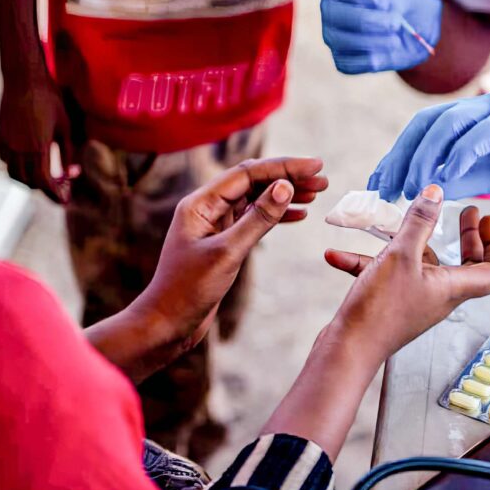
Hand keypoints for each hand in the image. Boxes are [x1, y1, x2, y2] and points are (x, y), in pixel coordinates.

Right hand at [0, 71, 77, 202]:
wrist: (24, 80)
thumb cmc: (50, 101)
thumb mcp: (66, 128)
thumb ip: (68, 153)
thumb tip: (71, 174)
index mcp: (38, 148)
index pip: (45, 183)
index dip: (56, 195)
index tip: (66, 201)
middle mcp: (19, 149)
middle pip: (29, 183)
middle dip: (46, 190)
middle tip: (61, 188)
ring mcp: (6, 144)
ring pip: (14, 175)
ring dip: (30, 181)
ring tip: (47, 177)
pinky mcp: (0, 138)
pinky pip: (6, 162)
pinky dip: (19, 168)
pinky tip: (33, 161)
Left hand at [136, 157, 327, 350]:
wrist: (168, 324)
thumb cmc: (188, 290)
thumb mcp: (228, 253)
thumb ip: (258, 218)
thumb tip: (285, 187)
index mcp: (201, 203)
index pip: (248, 173)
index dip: (284, 167)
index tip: (315, 165)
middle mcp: (208, 208)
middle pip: (254, 182)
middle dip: (288, 177)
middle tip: (322, 179)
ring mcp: (216, 225)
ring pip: (256, 200)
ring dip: (286, 195)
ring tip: (316, 194)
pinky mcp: (224, 242)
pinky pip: (254, 219)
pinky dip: (277, 215)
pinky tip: (299, 214)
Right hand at [321, 0, 441, 73]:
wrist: (415, 26)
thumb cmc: (402, 0)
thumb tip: (378, 13)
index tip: (387, 1)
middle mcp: (330, 7)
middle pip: (334, 14)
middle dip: (367, 20)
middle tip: (395, 22)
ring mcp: (333, 35)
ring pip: (340, 41)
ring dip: (373, 41)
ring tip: (396, 39)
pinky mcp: (341, 60)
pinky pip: (348, 64)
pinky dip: (372, 60)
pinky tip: (389, 51)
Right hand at [325, 184, 489, 360]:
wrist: (348, 350)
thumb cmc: (380, 310)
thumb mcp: (401, 255)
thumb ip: (419, 222)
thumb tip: (435, 194)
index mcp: (452, 287)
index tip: (486, 219)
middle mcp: (439, 294)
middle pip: (467, 265)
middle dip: (467, 237)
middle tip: (465, 212)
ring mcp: (415, 298)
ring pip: (422, 264)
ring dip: (413, 241)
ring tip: (395, 219)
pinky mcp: (391, 302)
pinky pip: (387, 273)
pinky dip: (368, 260)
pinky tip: (339, 255)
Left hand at [368, 93, 489, 199]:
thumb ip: (460, 176)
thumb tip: (428, 189)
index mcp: (470, 119)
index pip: (421, 132)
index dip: (396, 156)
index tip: (378, 184)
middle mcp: (478, 109)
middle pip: (424, 126)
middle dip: (400, 158)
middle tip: (384, 189)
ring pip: (446, 127)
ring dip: (423, 158)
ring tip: (411, 188)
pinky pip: (481, 136)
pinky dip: (460, 156)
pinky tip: (446, 179)